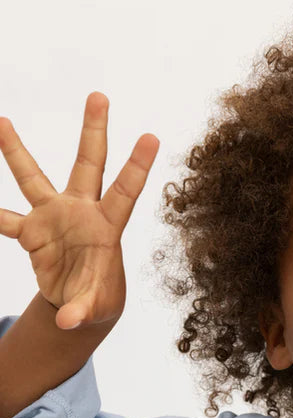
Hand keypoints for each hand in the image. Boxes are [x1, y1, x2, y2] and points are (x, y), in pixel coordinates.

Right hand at [0, 92, 158, 328]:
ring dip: (16, 152)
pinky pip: (5, 219)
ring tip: (2, 122)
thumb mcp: (95, 307)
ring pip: (33, 178)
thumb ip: (83, 311)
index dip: (137, 166)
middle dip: (94, 130)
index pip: (126, 191)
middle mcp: (81, 211)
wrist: (80, 302)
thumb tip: (69, 322)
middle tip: (99, 95)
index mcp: (107, 226)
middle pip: (88, 164)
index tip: (152, 136)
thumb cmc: (98, 299)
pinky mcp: (31, 231)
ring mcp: (54, 216)